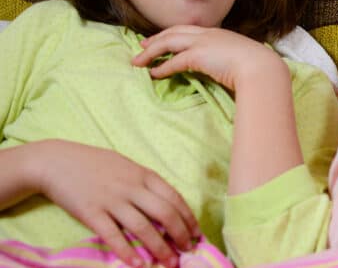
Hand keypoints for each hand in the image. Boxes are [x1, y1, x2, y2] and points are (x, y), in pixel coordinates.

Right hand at [36, 140, 199, 267]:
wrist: (58, 161)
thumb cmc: (94, 163)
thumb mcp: (127, 166)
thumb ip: (145, 183)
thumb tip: (164, 203)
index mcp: (144, 175)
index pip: (174, 197)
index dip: (188, 217)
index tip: (197, 232)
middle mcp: (132, 187)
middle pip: (164, 213)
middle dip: (180, 234)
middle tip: (188, 250)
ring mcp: (112, 200)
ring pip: (143, 227)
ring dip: (159, 248)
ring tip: (169, 262)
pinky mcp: (91, 213)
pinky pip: (112, 235)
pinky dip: (127, 251)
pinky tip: (137, 264)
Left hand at [133, 26, 285, 91]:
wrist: (261, 68)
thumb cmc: (257, 66)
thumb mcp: (241, 58)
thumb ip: (228, 58)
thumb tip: (223, 68)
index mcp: (219, 33)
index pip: (189, 30)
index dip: (172, 33)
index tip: (160, 38)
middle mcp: (209, 34)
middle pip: (174, 31)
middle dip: (156, 38)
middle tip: (141, 46)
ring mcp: (203, 43)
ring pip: (168, 42)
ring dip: (151, 52)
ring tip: (138, 61)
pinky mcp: (197, 56)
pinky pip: (173, 61)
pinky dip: (161, 67)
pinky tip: (153, 74)